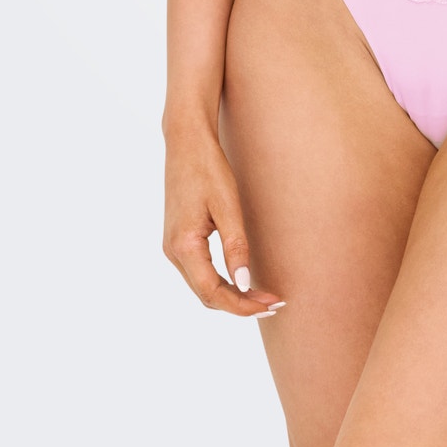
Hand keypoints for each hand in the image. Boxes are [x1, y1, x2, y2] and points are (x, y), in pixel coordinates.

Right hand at [162, 125, 285, 317]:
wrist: (185, 140)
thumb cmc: (208, 167)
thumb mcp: (227, 205)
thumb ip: (235, 247)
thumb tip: (245, 285)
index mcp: (183, 246)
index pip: (213, 293)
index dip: (242, 305)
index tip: (271, 305)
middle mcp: (173, 252)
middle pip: (206, 295)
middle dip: (240, 304)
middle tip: (274, 302)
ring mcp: (172, 247)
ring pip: (202, 286)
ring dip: (231, 295)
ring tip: (262, 295)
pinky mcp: (177, 239)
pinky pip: (199, 272)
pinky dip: (220, 281)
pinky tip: (241, 279)